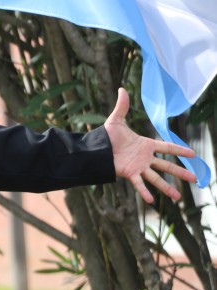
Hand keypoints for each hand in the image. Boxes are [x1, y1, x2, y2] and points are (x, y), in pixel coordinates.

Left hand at [104, 88, 195, 202]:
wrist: (95, 148)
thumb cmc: (106, 136)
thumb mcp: (116, 120)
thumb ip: (122, 106)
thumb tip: (122, 89)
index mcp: (145, 145)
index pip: (167, 148)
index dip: (179, 150)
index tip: (193, 154)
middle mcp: (145, 158)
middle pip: (167, 166)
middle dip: (181, 172)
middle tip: (195, 179)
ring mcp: (138, 167)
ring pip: (157, 178)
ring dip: (167, 187)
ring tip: (178, 197)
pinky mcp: (129, 173)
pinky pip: (139, 184)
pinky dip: (145, 192)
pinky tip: (152, 200)